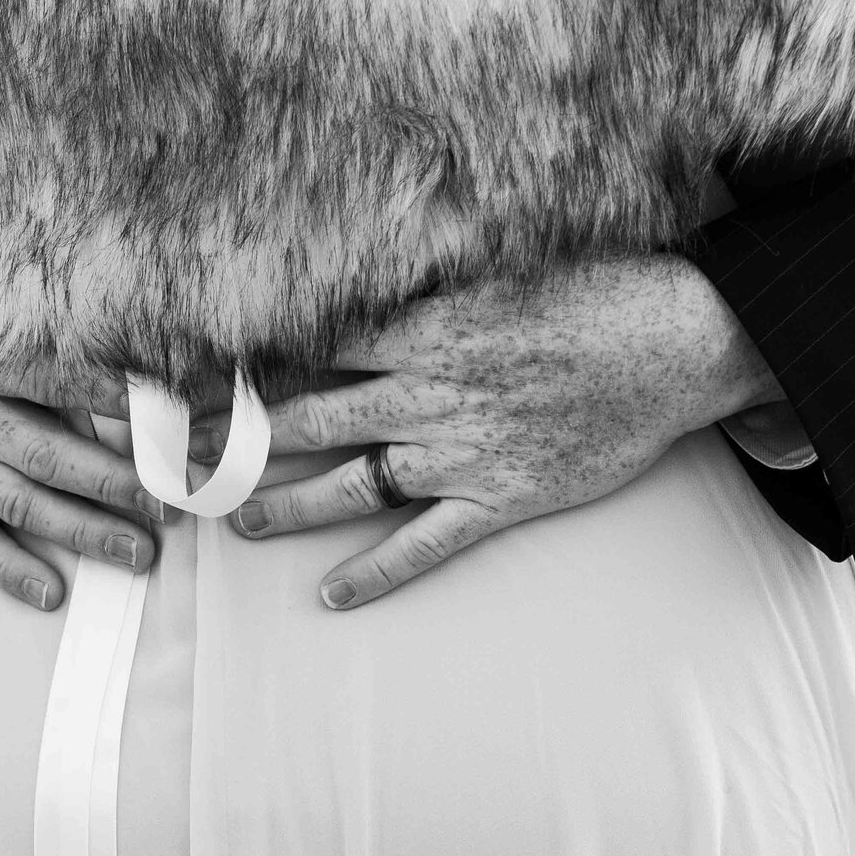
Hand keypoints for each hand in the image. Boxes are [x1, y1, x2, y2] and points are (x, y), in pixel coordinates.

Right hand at [0, 306, 163, 610]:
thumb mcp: (9, 344)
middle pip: (47, 453)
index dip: (117, 404)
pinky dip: (10, 568)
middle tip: (166, 504)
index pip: (62, 383)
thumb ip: (66, 372)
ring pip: (20, 501)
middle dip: (112, 481)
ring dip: (81, 529)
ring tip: (137, 552)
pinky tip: (51, 592)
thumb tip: (144, 402)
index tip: (170, 425)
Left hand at [192, 255, 783, 609]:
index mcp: (419, 326)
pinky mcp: (503, 495)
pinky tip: (332, 596)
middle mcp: (426, 390)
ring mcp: (462, 449)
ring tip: (234, 523)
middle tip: (176, 459)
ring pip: (352, 483)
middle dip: (235, 440)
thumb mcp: (493, 263)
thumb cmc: (590, 287)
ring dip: (287, 504)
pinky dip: (378, 572)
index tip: (182, 377)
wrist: (678, 338)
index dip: (240, 365)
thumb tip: (350, 259)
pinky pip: (427, 543)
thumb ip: (420, 273)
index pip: (302, 345)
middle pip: (306, 417)